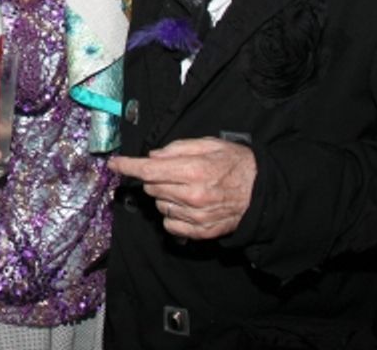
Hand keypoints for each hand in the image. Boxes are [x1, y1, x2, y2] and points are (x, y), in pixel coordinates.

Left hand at [108, 137, 255, 239]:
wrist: (262, 194)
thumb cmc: (236, 165)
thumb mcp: (209, 144)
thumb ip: (178, 148)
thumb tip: (153, 156)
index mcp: (193, 170)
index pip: (148, 170)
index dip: (127, 166)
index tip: (114, 164)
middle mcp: (191, 195)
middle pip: (151, 187)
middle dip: (155, 178)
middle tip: (173, 172)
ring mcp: (195, 216)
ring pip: (159, 205)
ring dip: (165, 196)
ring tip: (186, 189)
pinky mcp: (199, 231)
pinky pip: (170, 224)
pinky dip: (172, 214)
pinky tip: (187, 206)